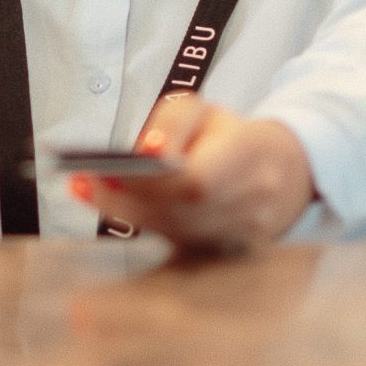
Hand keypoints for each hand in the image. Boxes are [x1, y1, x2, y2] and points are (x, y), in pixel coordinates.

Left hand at [68, 94, 313, 250]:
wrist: (286, 172)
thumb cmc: (234, 135)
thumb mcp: (204, 111)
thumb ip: (171, 123)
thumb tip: (143, 152)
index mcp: (251, 158)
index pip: (196, 180)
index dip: (149, 179)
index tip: (106, 168)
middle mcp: (250, 204)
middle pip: (178, 210)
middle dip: (123, 197)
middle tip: (79, 180)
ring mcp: (241, 237)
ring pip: (173, 231)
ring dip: (123, 211)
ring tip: (82, 188)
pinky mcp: (226, 255)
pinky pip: (177, 243)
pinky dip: (140, 224)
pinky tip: (110, 204)